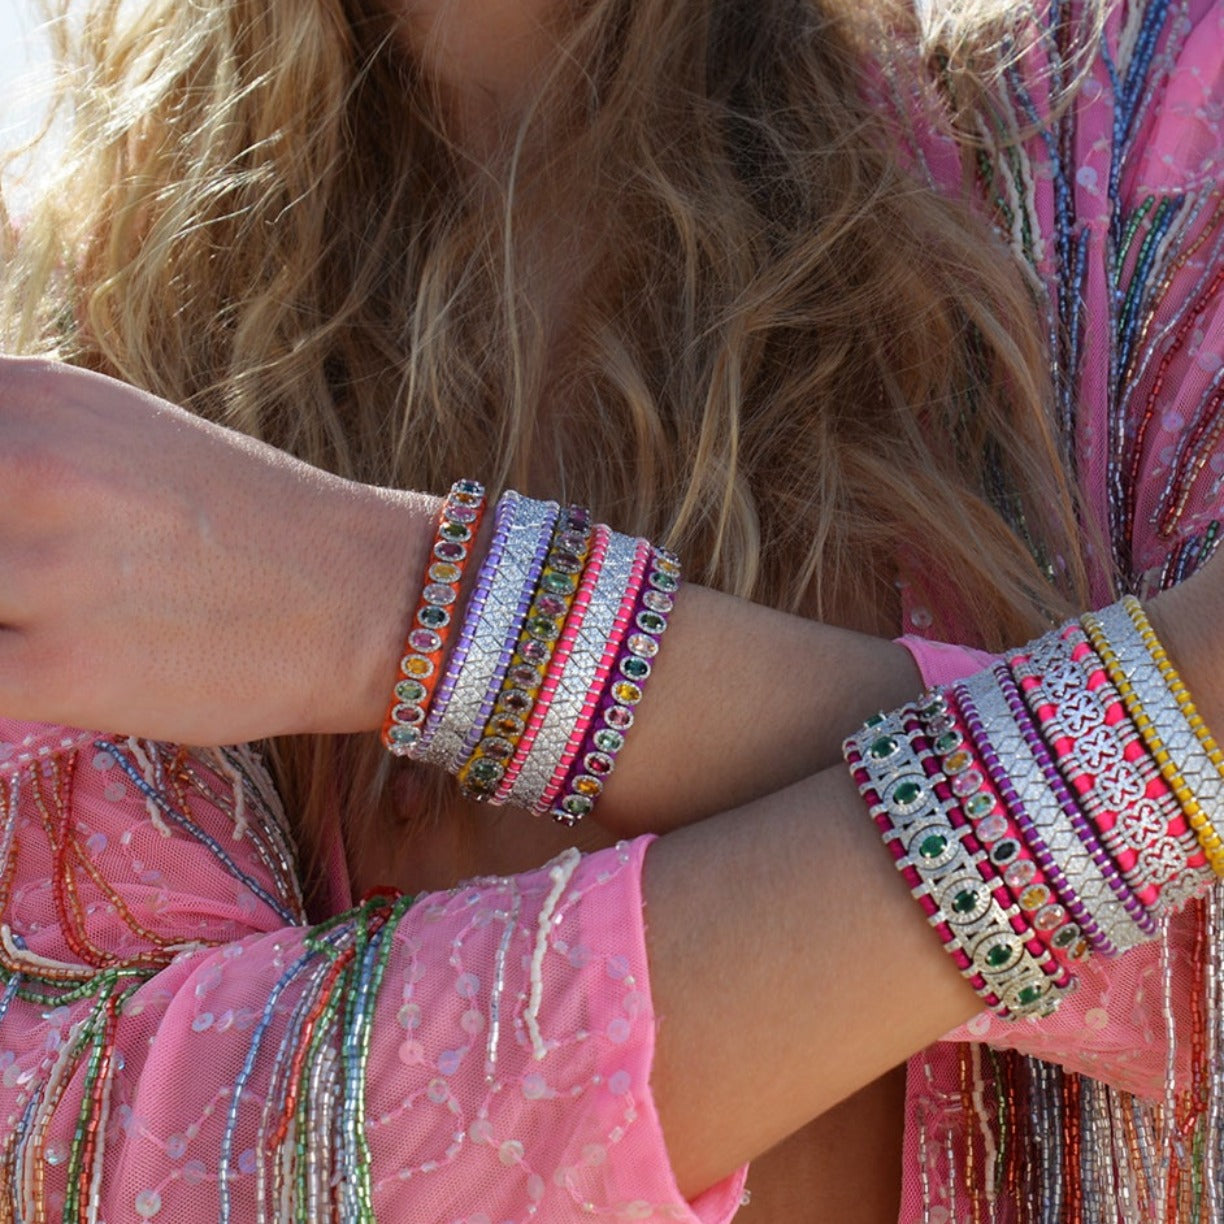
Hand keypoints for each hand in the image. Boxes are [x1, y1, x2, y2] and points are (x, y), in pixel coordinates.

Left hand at [0, 357, 435, 743]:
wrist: (364, 593)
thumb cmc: (240, 523)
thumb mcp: (114, 438)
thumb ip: (11, 445)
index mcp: (29, 396)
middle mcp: (24, 463)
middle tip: (9, 589)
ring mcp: (43, 567)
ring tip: (25, 622)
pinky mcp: (64, 669)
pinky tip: (22, 671)